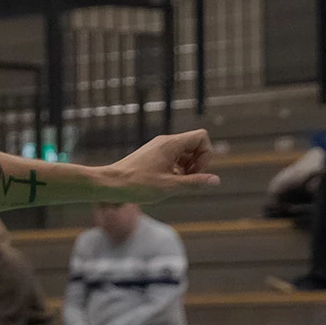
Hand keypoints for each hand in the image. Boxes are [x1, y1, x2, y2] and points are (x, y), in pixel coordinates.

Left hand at [103, 130, 220, 203]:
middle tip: (188, 179)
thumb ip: (194, 182)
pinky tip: (167, 182)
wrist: (109, 184)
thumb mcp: (169, 186)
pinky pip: (172, 158)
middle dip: (198, 162)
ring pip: (184, 152)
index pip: (201, 137)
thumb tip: (216, 181)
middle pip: (194, 145)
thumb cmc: (136, 185)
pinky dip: (176, 169)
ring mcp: (157, 148)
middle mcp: (165, 142)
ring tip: (177, 183)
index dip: (206, 155)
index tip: (196, 172)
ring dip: (187, 167)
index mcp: (170, 144)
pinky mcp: (151, 156)